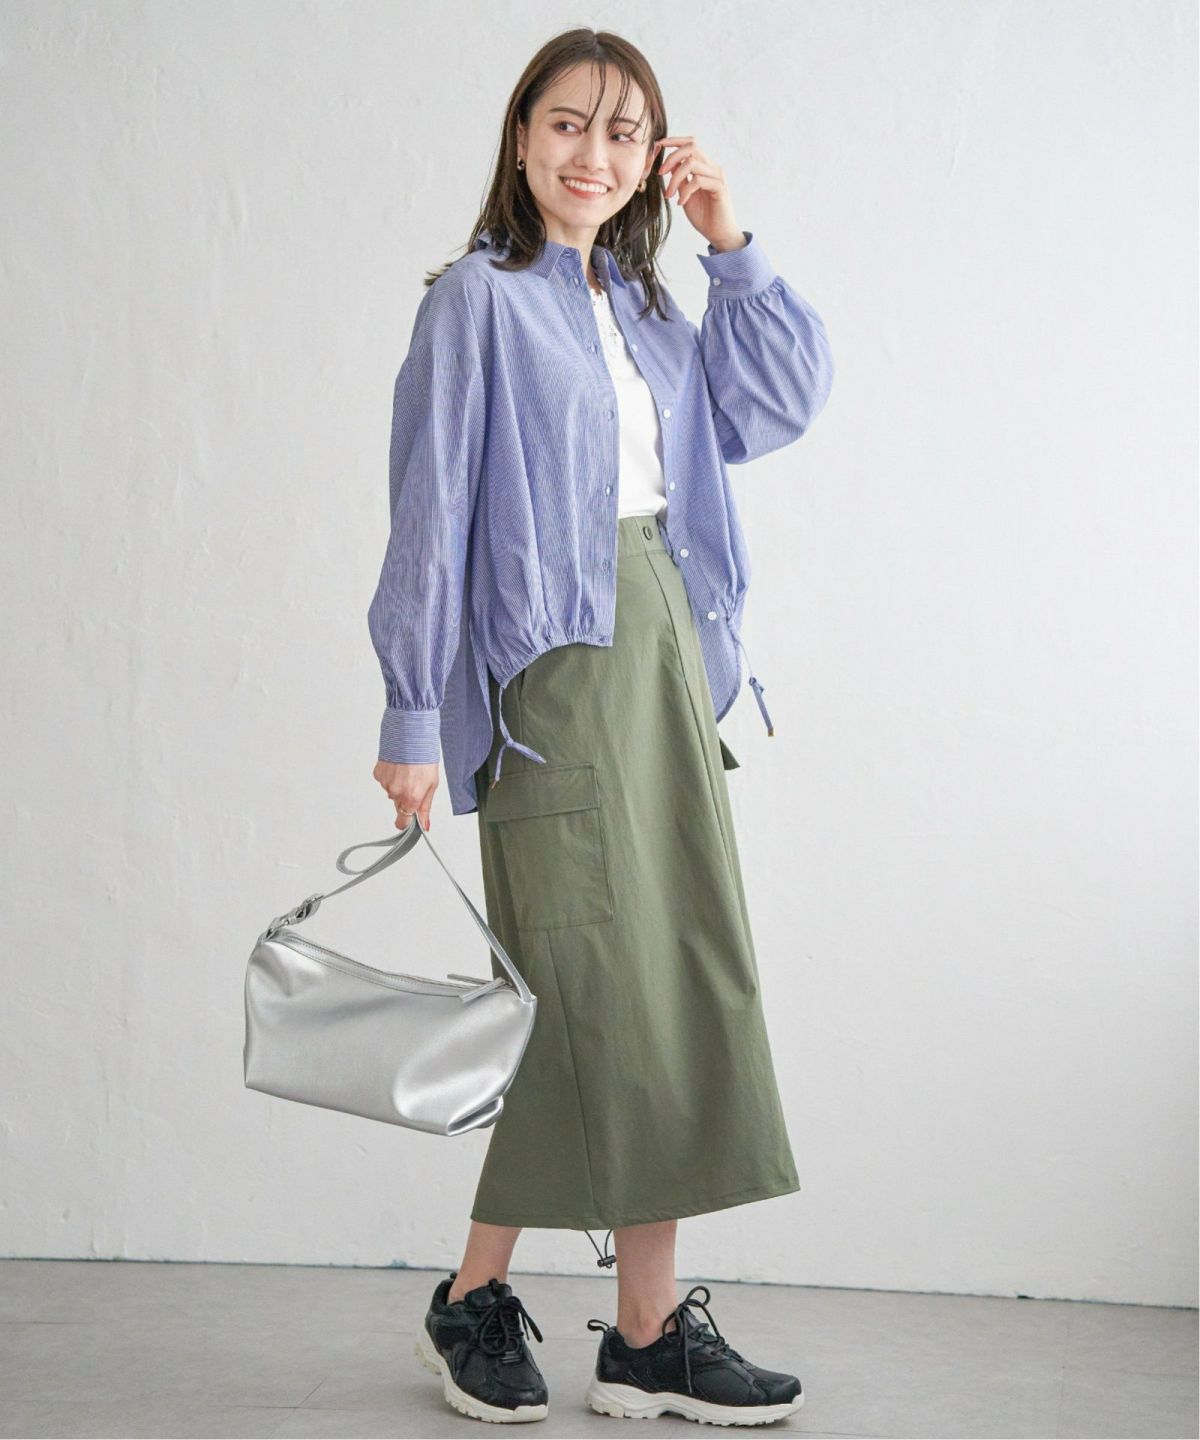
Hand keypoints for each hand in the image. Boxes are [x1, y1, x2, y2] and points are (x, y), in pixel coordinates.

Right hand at [373, 759, 438, 832]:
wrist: (410, 736)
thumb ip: (426, 807)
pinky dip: (391, 777)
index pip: (403, 823)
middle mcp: (396, 793)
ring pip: (392, 793)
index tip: (409, 820)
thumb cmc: (424, 758)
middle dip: (406, 800)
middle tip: (414, 784)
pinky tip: (399, 767)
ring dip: (399, 787)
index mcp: (411, 798)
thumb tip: (424, 825)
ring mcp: (385, 784)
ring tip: (407, 772)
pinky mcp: (378, 775)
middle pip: (399, 806)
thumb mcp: (432, 785)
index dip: (407, 823)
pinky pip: (385, 782)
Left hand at [652, 135, 743, 251]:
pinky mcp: (720, 187)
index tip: (658, 145)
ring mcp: (717, 176)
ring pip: (692, 164)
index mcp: (704, 167)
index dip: (673, 141)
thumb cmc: (704, 216)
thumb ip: (680, 179)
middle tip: (660, 173)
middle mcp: (712, 168)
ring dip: (675, 179)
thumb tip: (669, 165)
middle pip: (691, 147)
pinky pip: (698, 181)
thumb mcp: (685, 194)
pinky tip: (681, 203)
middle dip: (672, 157)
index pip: (690, 144)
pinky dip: (685, 191)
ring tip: (669, 195)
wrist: (719, 234)